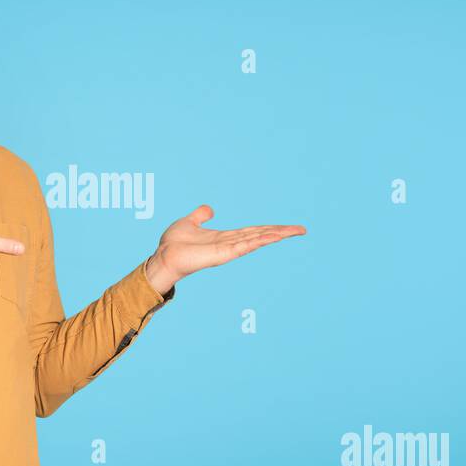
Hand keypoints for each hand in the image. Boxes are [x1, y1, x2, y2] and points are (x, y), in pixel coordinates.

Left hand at [142, 204, 305, 293]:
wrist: (163, 256)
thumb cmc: (174, 243)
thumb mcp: (190, 222)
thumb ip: (201, 215)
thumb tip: (210, 209)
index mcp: (225, 237)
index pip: (253, 231)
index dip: (270, 228)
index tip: (287, 227)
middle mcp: (231, 244)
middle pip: (261, 235)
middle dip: (281, 232)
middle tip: (302, 229)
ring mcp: (229, 250)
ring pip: (258, 239)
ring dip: (276, 235)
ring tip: (295, 231)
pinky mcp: (223, 254)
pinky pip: (245, 245)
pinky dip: (260, 240)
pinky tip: (273, 236)